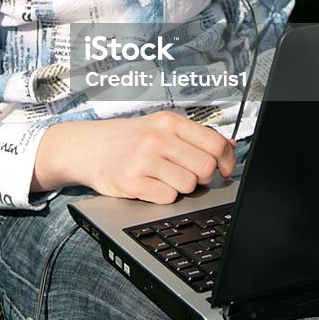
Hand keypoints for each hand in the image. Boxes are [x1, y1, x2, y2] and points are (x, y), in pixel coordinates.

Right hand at [32, 111, 235, 203]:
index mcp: (170, 121)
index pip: (214, 142)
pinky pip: (167, 198)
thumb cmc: (130, 138)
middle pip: (205, 167)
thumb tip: (230, 146)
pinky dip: (164, 196)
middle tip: (190, 175)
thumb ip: (195, 136)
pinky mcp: (131, 181)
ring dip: (182, 188)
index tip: (225, 170)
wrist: (89, 147)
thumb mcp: (162, 127)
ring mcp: (144, 159)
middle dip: (203, 177)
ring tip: (166, 178)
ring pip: (189, 185)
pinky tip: (152, 186)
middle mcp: (157, 137)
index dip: (226, 161)